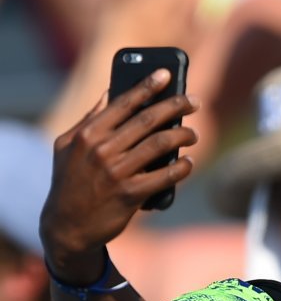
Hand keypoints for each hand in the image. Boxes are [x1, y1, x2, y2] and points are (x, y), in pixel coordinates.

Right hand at [40, 69, 198, 282]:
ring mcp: (117, 172)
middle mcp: (102, 149)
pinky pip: (165, 175)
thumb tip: (110, 93)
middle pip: (148, 120)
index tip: (166, 74)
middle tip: (194, 101)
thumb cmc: (70, 182)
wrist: (67, 226)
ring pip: (160, 144)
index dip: (147, 86)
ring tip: (193, 133)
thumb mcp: (67, 147)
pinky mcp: (131, 194)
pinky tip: (189, 162)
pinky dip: (182, 167)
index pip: (123, 103)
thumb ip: (89, 120)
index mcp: (87, 134)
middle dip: (176, 106)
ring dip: (183, 135)